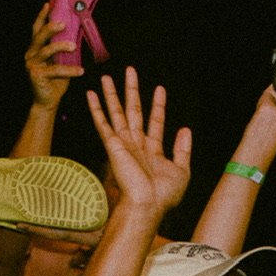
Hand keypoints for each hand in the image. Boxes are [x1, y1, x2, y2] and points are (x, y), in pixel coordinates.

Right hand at [23, 5, 82, 109]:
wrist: (48, 101)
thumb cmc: (56, 81)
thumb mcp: (61, 62)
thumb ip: (64, 50)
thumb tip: (76, 36)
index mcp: (35, 49)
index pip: (37, 29)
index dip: (41, 16)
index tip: (48, 4)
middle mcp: (31, 54)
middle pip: (39, 37)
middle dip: (50, 28)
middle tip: (63, 23)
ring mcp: (32, 64)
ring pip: (46, 51)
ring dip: (60, 46)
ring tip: (73, 46)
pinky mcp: (36, 75)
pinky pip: (55, 70)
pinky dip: (69, 70)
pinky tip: (81, 71)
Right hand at [88, 68, 192, 220]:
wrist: (149, 204)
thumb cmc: (164, 195)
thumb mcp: (182, 170)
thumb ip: (183, 149)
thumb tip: (185, 128)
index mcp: (152, 150)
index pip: (155, 121)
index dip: (158, 105)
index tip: (160, 89)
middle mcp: (136, 144)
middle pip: (133, 111)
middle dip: (132, 90)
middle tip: (130, 71)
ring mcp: (123, 144)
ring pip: (117, 112)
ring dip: (112, 93)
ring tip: (107, 76)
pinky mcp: (113, 145)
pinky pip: (103, 123)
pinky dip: (96, 108)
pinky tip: (90, 94)